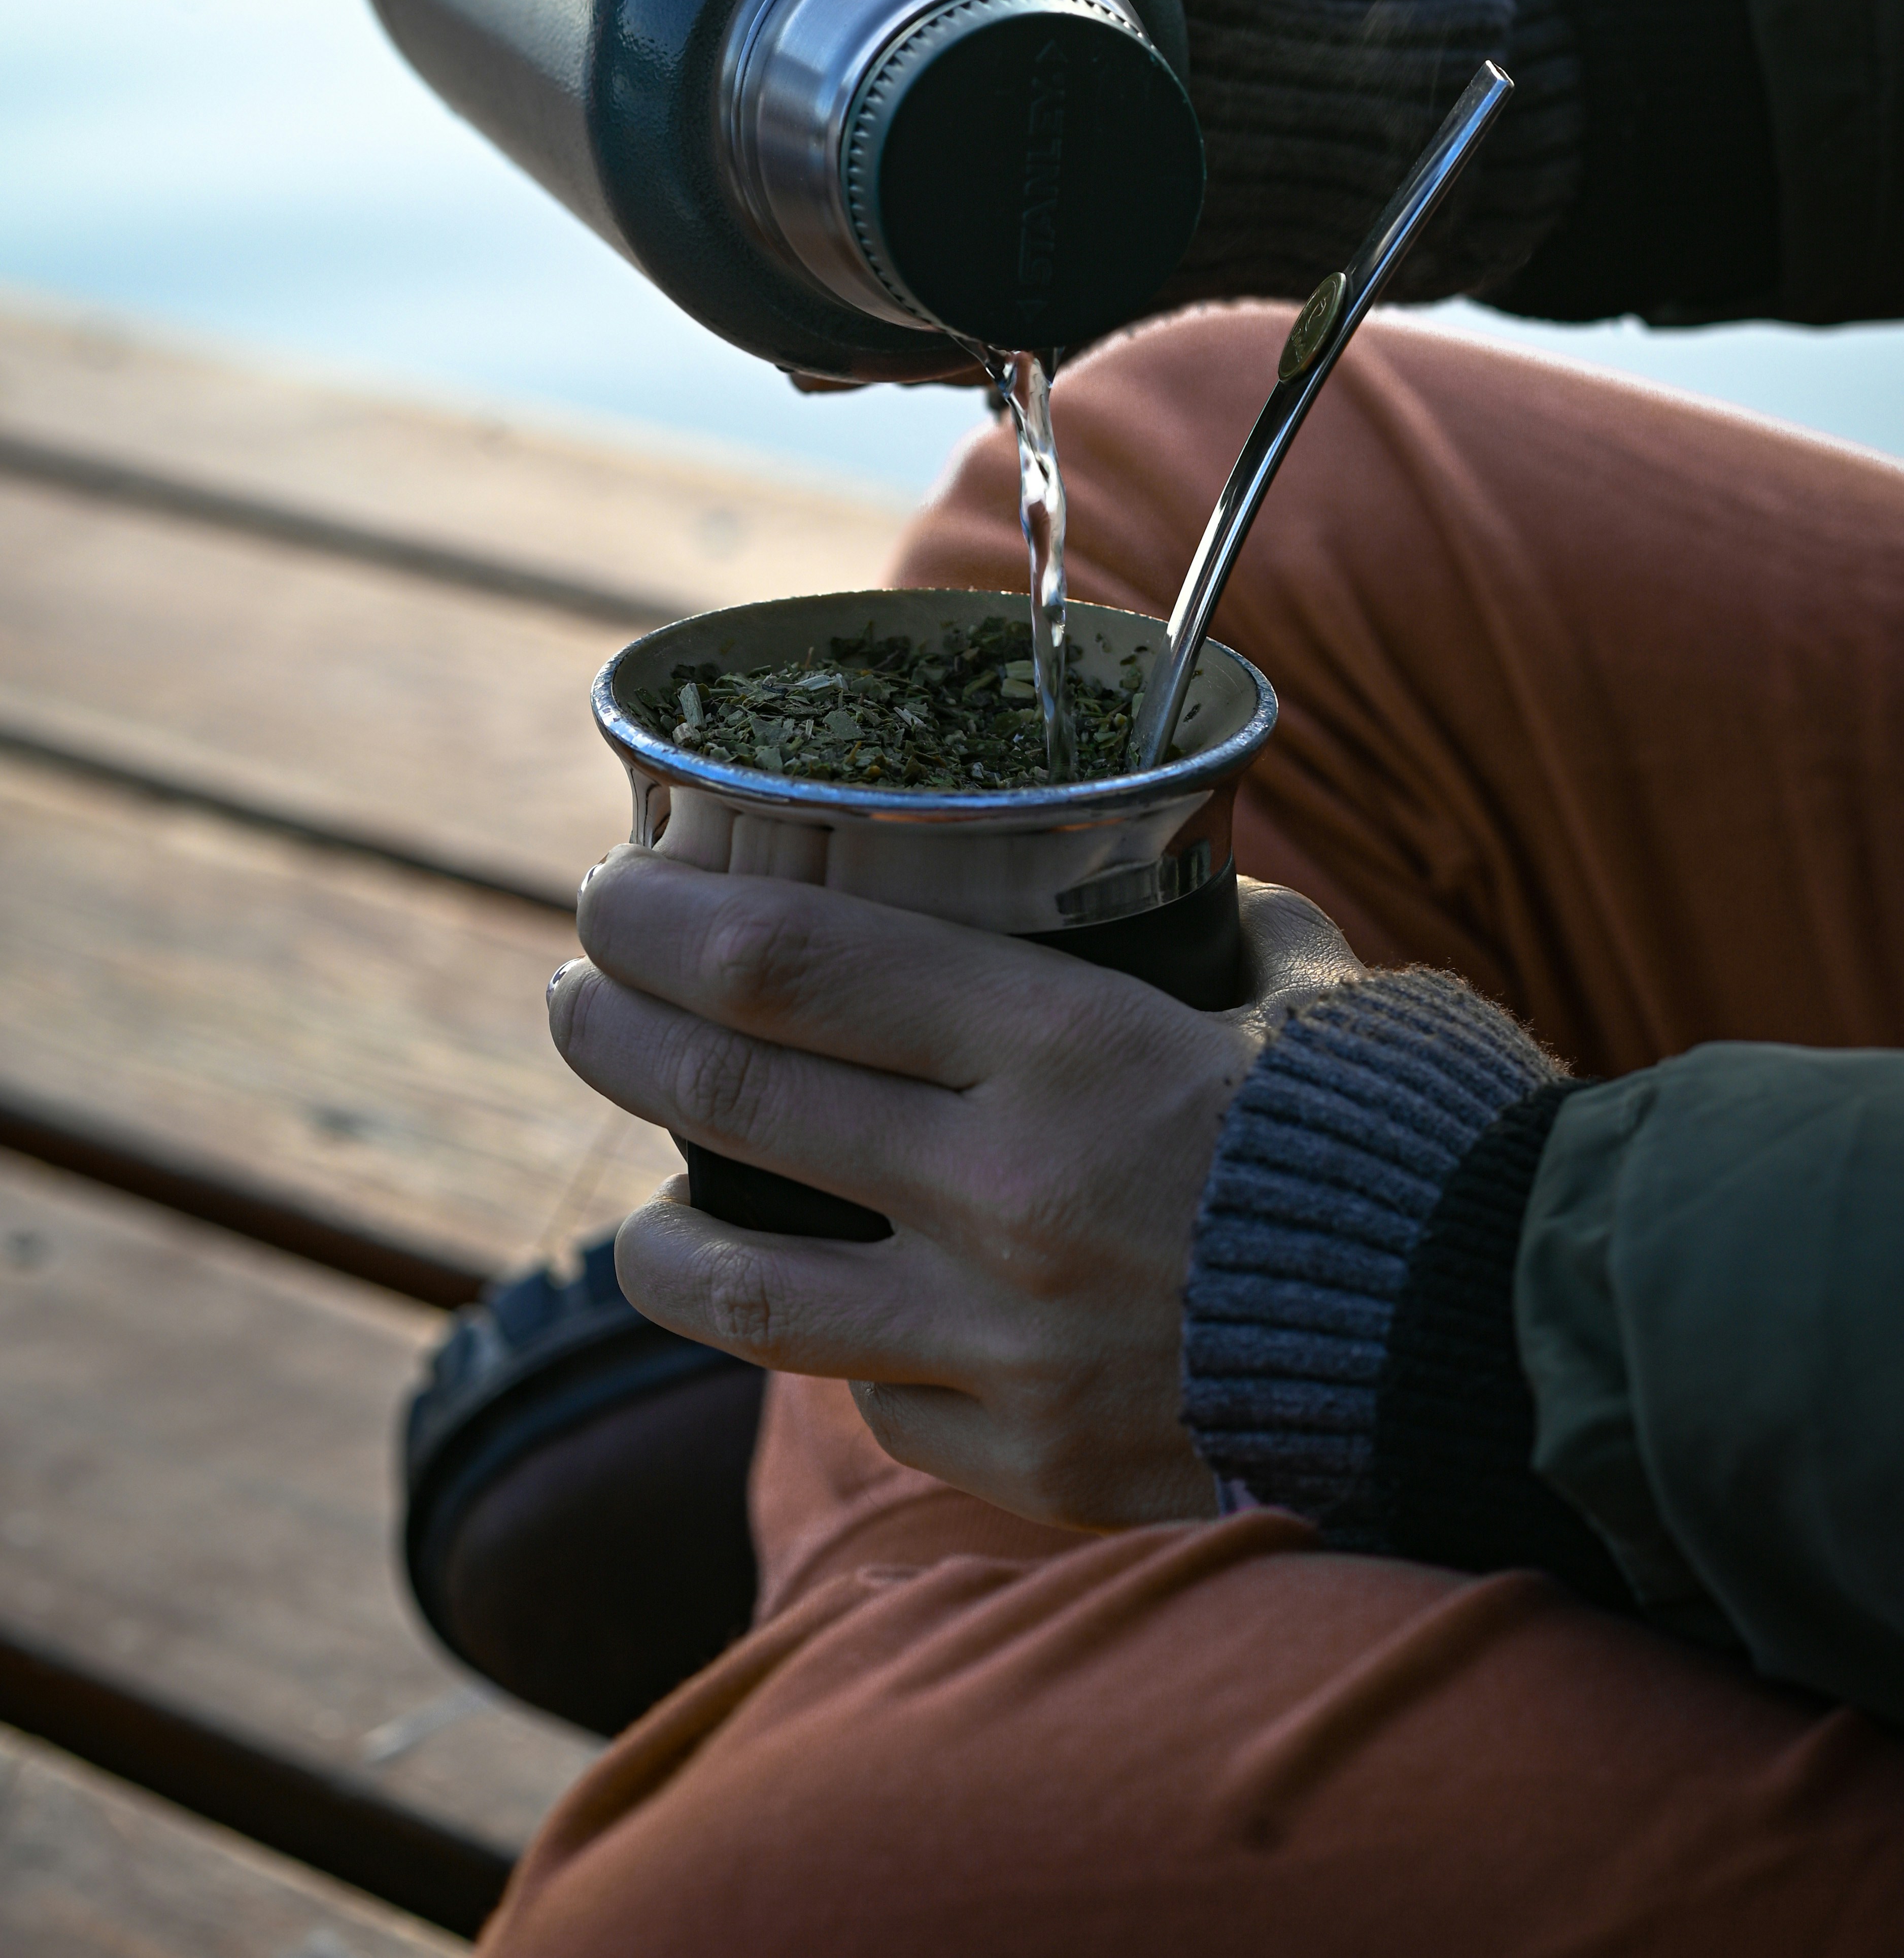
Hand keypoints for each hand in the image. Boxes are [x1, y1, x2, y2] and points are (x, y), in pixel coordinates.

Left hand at [549, 856, 1360, 1529]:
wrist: (1511, 1347)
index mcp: (1068, 1047)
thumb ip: (1189, 933)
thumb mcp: (1299, 983)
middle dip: (613, 1033)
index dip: (667, 920)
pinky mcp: (1034, 1464)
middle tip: (571, 996)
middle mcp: (1006, 1195)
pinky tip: (843, 1324)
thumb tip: (1140, 889)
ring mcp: (1006, 1346)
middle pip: (729, 1102)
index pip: (794, 962)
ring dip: (656, 1244)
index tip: (608, 891)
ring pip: (743, 1297)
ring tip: (635, 1215)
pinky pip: (881, 1404)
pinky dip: (849, 1357)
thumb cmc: (1409, 1132)